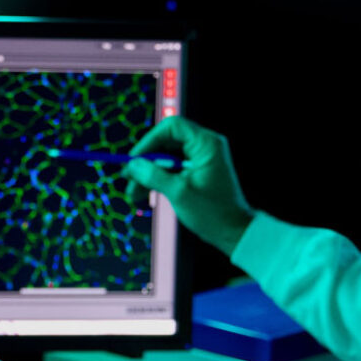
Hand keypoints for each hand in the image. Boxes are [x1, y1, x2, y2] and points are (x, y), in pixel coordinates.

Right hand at [122, 117, 253, 256]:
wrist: (232, 232)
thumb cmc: (212, 212)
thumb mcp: (179, 193)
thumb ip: (154, 176)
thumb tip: (132, 165)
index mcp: (206, 144)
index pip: (172, 128)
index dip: (149, 140)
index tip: (135, 159)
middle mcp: (204, 147)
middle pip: (166, 143)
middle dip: (146, 161)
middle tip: (128, 177)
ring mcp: (200, 160)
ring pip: (166, 158)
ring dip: (149, 174)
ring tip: (133, 192)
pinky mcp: (195, 173)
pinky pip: (172, 170)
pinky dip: (158, 180)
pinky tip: (143, 193)